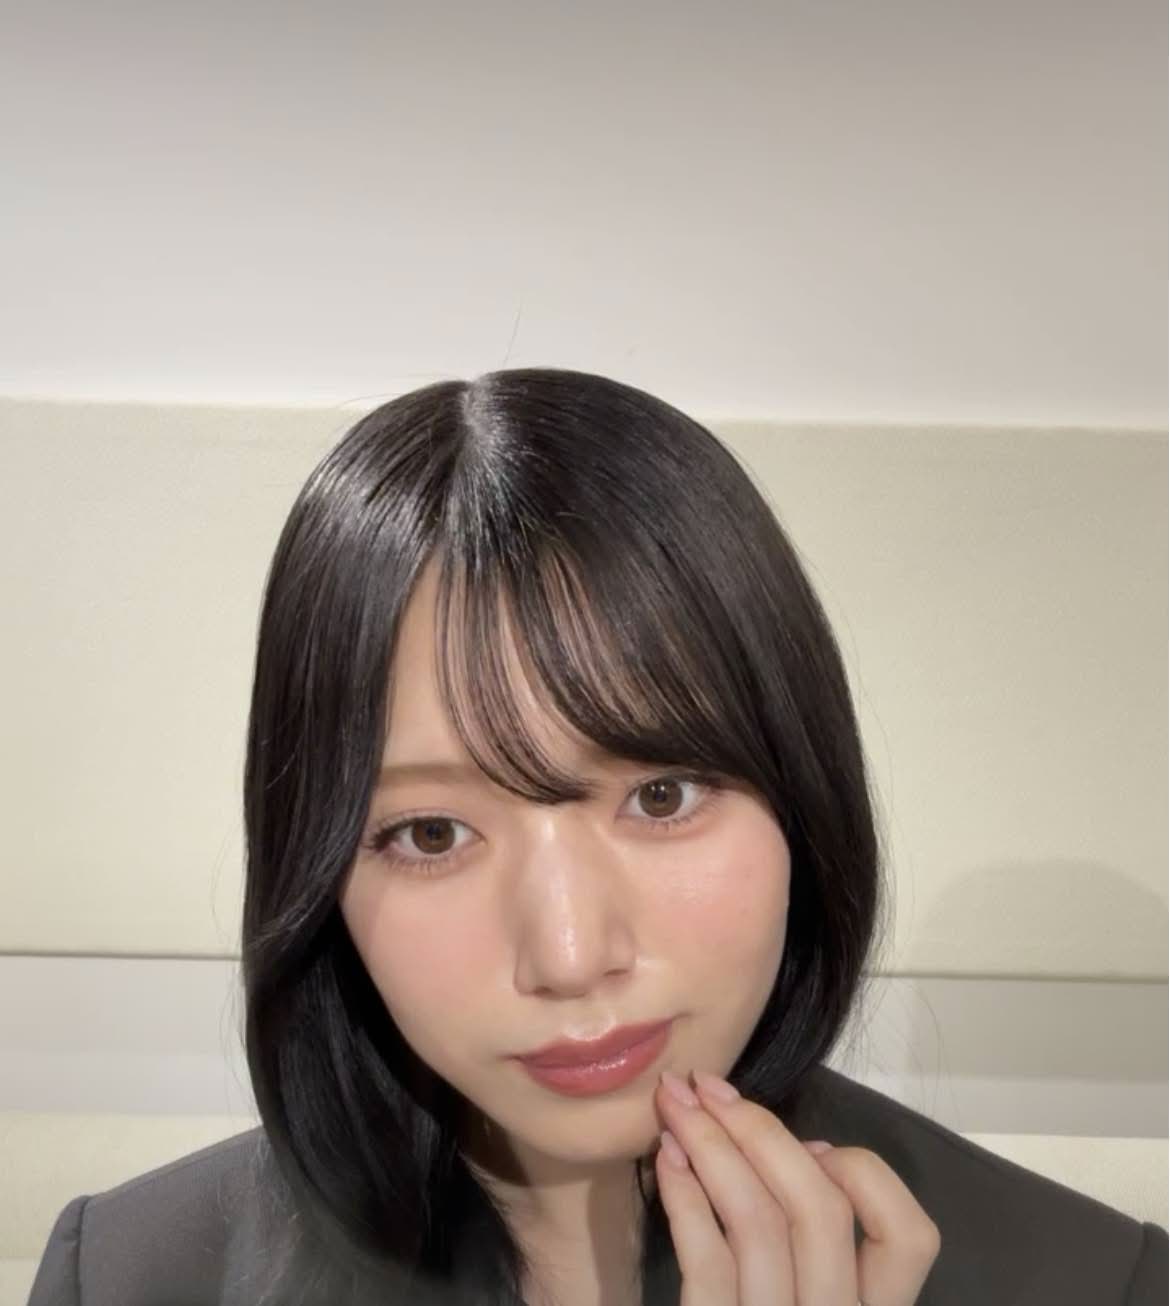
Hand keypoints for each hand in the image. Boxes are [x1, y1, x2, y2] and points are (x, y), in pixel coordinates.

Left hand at [653, 1068, 940, 1304]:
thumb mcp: (808, 1296)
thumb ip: (822, 1246)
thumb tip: (811, 1154)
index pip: (910, 1235)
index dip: (862, 1170)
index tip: (811, 1142)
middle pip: (819, 1208)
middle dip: (757, 1128)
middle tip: (704, 1085)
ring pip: (758, 1222)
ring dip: (709, 1144)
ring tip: (673, 1106)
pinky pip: (706, 1259)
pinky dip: (684, 1195)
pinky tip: (664, 1159)